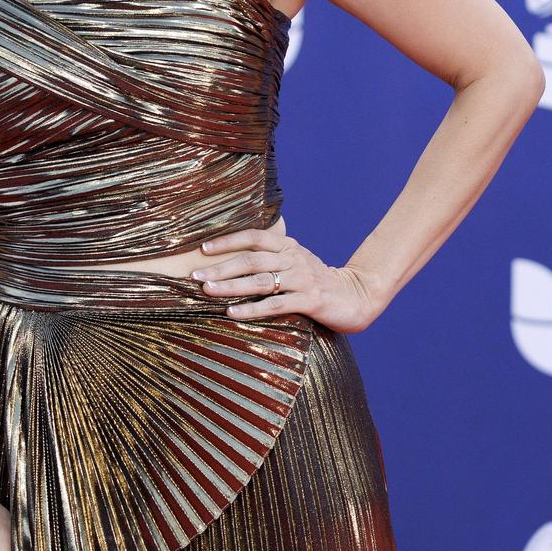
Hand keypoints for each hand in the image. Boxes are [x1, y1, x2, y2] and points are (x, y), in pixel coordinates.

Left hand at [192, 226, 386, 332]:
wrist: (356, 296)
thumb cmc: (317, 282)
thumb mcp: (295, 263)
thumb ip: (271, 260)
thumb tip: (231, 262)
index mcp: (289, 246)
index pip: (254, 237)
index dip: (228, 241)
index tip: (203, 249)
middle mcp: (294, 258)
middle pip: (252, 260)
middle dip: (221, 267)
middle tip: (195, 275)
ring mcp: (303, 279)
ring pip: (261, 281)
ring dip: (231, 286)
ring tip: (208, 291)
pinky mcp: (311, 300)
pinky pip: (276, 304)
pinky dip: (252, 309)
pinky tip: (233, 313)